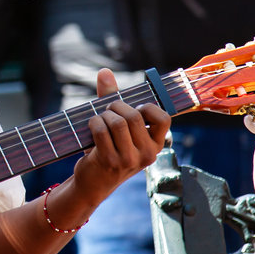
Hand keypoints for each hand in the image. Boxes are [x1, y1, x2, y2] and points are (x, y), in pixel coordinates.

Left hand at [50, 69, 171, 226]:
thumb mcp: (118, 127)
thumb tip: (105, 71)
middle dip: (115, 106)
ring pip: (117, 122)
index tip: (134, 111)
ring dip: (103, 115)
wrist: (93, 182)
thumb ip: (113, 97)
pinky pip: (101, 130)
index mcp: (155, 145)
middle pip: (133, 116)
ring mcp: (129, 160)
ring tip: (99, 120)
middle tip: (107, 110)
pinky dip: (93, 123)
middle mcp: (147, 154)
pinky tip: (91, 127)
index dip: (146, 108)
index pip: (163, 119)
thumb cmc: (108, 149)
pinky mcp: (110, 162)